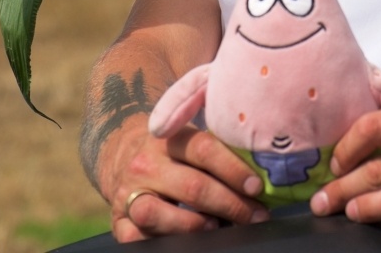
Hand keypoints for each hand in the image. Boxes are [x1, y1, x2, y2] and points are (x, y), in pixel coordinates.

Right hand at [104, 116, 268, 240]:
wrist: (124, 155)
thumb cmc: (174, 152)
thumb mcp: (189, 138)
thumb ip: (217, 148)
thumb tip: (261, 171)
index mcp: (170, 138)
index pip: (204, 149)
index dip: (233, 169)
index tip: (257, 186)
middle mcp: (147, 164)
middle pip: (192, 187)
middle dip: (230, 204)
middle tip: (255, 215)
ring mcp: (130, 194)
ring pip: (158, 214)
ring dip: (194, 225)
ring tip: (218, 227)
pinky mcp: (119, 222)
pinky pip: (138, 239)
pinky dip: (165, 243)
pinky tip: (189, 242)